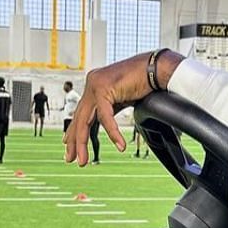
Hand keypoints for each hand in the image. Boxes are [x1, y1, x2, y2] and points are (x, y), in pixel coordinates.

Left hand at [66, 49, 181, 164]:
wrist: (158, 68)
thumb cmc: (146, 81)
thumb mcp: (122, 98)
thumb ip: (111, 107)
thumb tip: (107, 122)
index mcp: (95, 86)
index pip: (81, 113)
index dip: (75, 131)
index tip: (70, 146)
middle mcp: (91, 84)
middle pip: (79, 118)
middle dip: (75, 141)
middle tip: (72, 159)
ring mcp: (95, 85)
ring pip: (85, 120)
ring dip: (84, 142)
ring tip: (84, 160)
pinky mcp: (103, 89)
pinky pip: (104, 117)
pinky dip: (112, 133)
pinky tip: (118, 145)